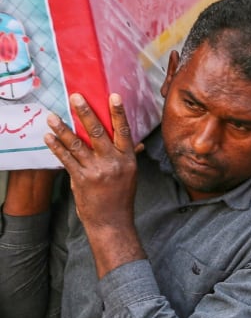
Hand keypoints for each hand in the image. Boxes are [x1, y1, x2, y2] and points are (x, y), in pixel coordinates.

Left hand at [45, 93, 136, 229]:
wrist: (112, 221)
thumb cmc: (121, 197)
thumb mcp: (131, 174)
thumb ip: (128, 156)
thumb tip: (135, 144)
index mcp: (127, 159)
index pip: (123, 130)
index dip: (118, 112)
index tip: (113, 96)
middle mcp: (112, 162)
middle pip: (98, 132)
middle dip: (85, 113)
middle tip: (76, 98)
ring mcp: (96, 170)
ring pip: (78, 145)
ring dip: (63, 129)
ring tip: (52, 117)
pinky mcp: (81, 179)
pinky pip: (66, 159)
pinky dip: (57, 148)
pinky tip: (49, 138)